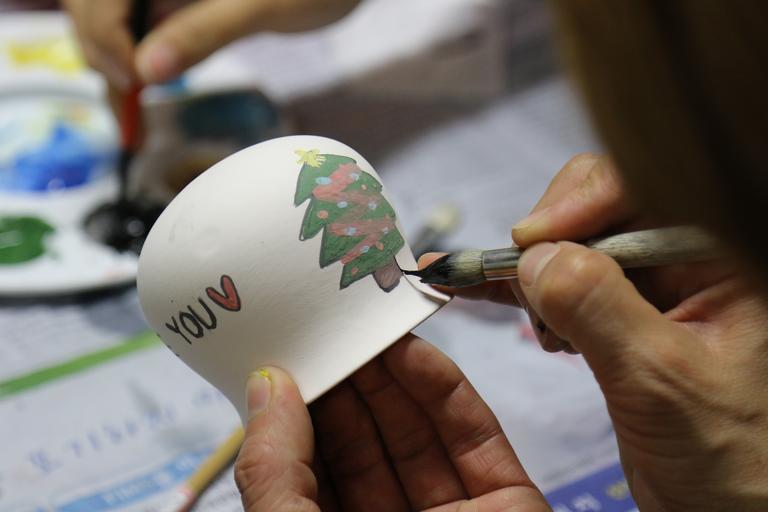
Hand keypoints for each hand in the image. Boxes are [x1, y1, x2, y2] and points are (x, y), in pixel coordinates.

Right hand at [62, 0, 359, 88]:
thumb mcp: (260, 7)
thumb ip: (202, 32)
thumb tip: (146, 70)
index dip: (104, 34)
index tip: (132, 81)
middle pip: (94, 7)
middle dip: (102, 55)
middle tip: (131, 110)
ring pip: (110, 22)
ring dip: (112, 66)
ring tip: (132, 120)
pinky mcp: (174, 2)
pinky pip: (137, 31)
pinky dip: (134, 64)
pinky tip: (140, 98)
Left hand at [234, 334, 550, 510]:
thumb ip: (275, 470)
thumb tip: (266, 387)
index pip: (310, 466)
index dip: (300, 406)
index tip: (290, 348)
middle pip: (365, 442)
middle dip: (349, 379)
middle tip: (330, 318)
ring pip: (418, 433)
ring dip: (393, 375)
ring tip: (365, 319)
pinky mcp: (510, 510)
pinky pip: (475, 439)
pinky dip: (446, 391)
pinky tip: (412, 352)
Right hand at [422, 154, 767, 509]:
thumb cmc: (732, 457)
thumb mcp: (662, 379)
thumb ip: (600, 308)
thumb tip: (536, 255)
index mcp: (718, 255)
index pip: (640, 187)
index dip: (578, 202)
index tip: (531, 244)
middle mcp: (683, 260)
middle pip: (593, 208)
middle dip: (549, 246)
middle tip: (528, 296)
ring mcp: (647, 289)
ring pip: (567, 247)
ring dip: (532, 277)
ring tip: (544, 334)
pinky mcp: (616, 318)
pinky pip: (559, 286)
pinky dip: (517, 289)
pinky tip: (474, 288)